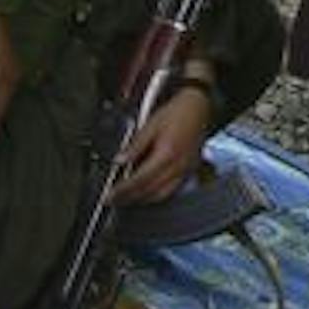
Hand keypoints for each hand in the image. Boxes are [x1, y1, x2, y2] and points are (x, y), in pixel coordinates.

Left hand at [112, 82, 212, 203]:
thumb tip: (119, 161)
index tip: (108, 196)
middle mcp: (178, 166)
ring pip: (162, 194)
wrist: (199, 107)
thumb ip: (135, 145)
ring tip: (125, 200)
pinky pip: (173, 190)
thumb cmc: (176, 113)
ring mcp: (186, 170)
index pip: (140, 179)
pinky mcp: (191, 170)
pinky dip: (157, 195)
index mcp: (167, 154)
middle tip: (112, 201)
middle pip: (150, 190)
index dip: (122, 190)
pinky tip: (146, 194)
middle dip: (129, 198)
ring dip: (142, 199)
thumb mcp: (150, 125)